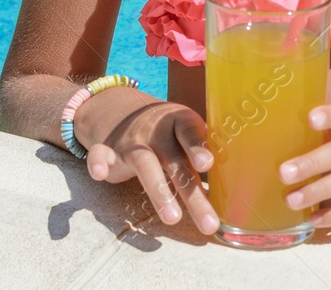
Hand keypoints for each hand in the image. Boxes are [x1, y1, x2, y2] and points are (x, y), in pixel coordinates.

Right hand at [74, 86, 219, 235]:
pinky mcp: (107, 150)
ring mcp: (132, 141)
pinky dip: (97, 162)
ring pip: (145, 165)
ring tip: (173, 219)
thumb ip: (201, 154)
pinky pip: (100, 154)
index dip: (198, 147)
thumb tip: (232, 186)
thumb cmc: (166, 131)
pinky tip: (99, 173)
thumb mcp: (184, 134)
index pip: (190, 133)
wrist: (120, 108)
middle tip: (208, 221)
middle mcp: (157, 131)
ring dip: (159, 191)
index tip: (207, 164)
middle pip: (176, 162)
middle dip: (191, 193)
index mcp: (180, 122)